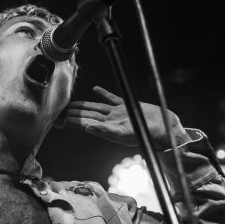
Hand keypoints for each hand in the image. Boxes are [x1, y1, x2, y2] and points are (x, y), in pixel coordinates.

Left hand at [65, 86, 189, 149]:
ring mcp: (118, 113)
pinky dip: (103, 94)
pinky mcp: (126, 105)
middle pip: (88, 115)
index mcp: (108, 129)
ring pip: (97, 107)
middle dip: (75, 113)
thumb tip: (87, 128)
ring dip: (85, 105)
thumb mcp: (124, 134)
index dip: (73, 121)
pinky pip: (111, 98)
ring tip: (72, 103)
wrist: (164, 128)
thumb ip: (106, 130)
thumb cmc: (146, 134)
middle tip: (61, 109)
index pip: (86, 123)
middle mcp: (110, 121)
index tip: (60, 118)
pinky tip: (95, 89)